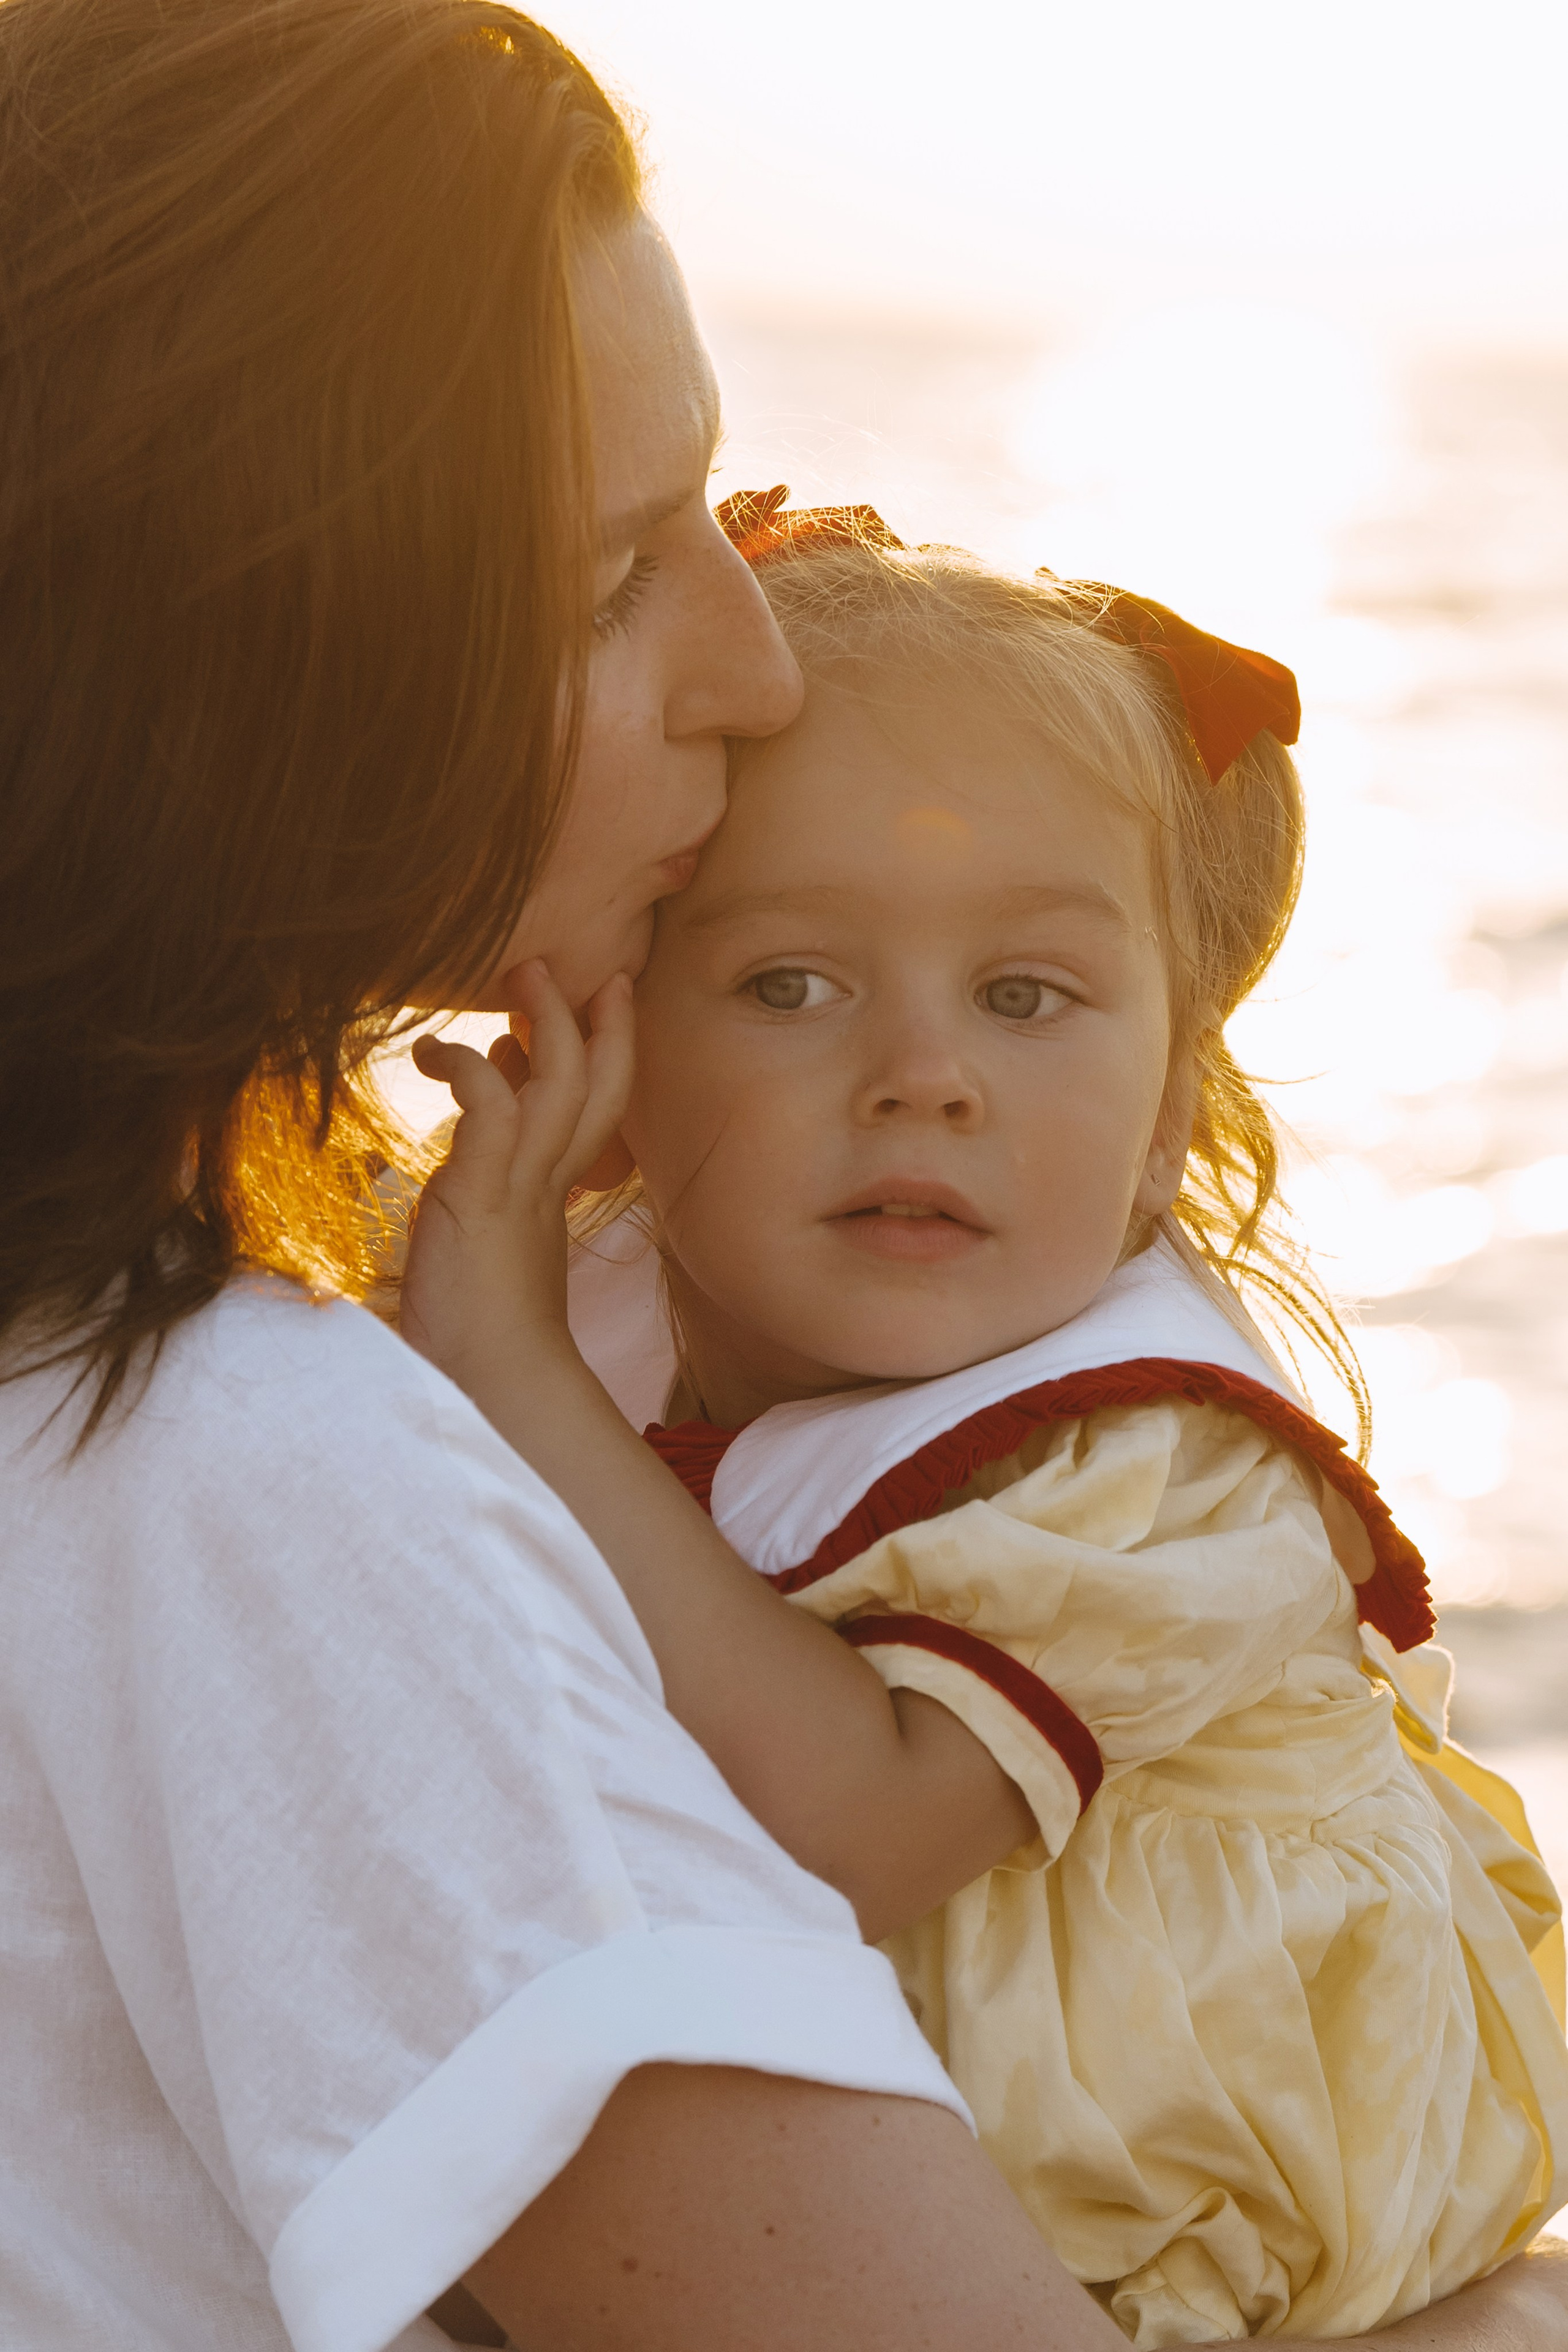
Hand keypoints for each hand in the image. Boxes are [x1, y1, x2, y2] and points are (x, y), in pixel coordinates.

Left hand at [399, 961, 633, 1392]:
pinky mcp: (482, 1193)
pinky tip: (433, 1055)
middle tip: (563, 967)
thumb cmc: (477, 1327)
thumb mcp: (486, 1236)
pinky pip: (491, 1107)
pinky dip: (468, 1067)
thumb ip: (489, 1178)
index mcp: (553, 1194)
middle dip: (592, 1019)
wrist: (491, 1384)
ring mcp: (522, 1186)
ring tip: (515, 975)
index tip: (593, 1005)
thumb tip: (478, 1123)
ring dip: (543, 1019)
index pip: (596, 1109)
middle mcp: (549, 1182)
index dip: (606, 1052)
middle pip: (598, 1083)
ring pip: (559, 1081)